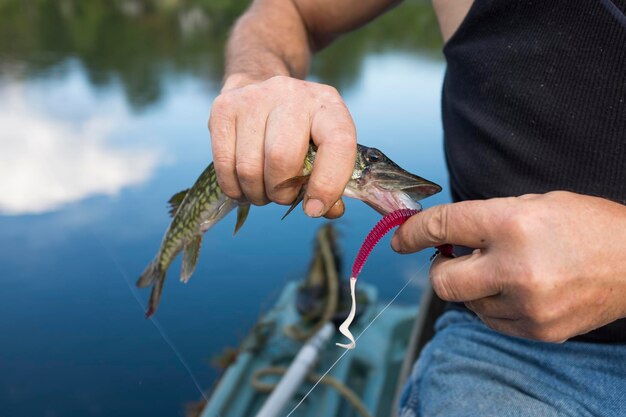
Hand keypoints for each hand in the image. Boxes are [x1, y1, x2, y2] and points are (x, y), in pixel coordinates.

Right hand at [208, 74, 355, 218]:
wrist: (260, 86)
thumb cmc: (299, 129)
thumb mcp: (324, 145)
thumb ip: (330, 181)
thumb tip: (321, 209)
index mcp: (326, 105)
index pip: (337, 143)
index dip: (327, 183)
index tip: (314, 209)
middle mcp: (291, 95)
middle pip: (281, 158)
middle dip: (281, 193)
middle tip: (282, 197)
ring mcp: (254, 98)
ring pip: (249, 167)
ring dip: (257, 193)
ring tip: (263, 191)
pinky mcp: (223, 108)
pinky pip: (224, 165)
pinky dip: (234, 188)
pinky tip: (243, 186)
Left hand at [391, 191, 625, 341]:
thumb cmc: (585, 225)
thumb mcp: (532, 204)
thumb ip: (484, 220)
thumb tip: (441, 236)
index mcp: (512, 224)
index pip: (443, 227)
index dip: (413, 232)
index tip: (400, 238)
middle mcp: (515, 268)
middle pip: (442, 280)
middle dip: (440, 268)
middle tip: (455, 257)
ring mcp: (527, 305)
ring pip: (466, 303)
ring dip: (471, 287)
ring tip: (503, 271)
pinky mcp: (537, 330)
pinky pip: (491, 320)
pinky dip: (493, 305)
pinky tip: (518, 290)